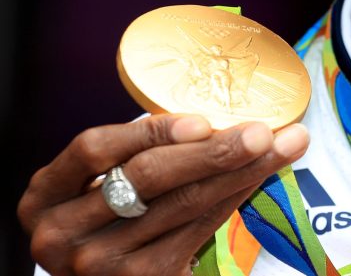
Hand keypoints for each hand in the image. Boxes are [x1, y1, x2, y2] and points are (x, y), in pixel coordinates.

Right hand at [18, 114, 309, 275]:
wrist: (99, 275)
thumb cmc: (106, 212)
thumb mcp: (98, 182)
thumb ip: (134, 152)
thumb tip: (215, 110)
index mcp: (46, 194)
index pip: (94, 149)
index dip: (149, 132)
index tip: (203, 120)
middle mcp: (65, 232)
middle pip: (147, 179)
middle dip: (214, 150)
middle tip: (263, 130)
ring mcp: (100, 264)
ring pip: (184, 205)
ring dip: (244, 171)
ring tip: (286, 144)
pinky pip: (199, 230)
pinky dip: (236, 197)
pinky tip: (261, 174)